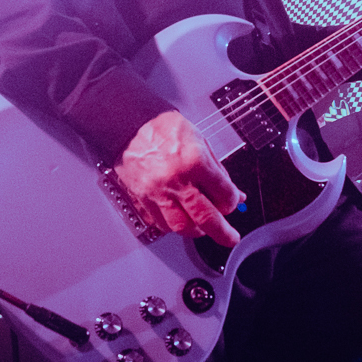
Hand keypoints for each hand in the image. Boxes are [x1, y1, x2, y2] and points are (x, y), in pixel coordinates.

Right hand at [114, 110, 245, 246]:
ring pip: (181, 226)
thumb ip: (217, 169)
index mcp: (195, 162)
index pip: (224, 196)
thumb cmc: (163, 127)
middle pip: (205, 218)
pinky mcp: (143, 198)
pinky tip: (180, 219)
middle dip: (223, 232)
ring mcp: (158, 192)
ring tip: (203, 228)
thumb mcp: (199, 140)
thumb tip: (232, 191)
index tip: (233, 202)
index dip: (232, 202)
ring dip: (196, 231)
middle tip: (230, 237)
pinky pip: (160, 223)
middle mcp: (176, 181)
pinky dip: (173, 226)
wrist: (129, 123)